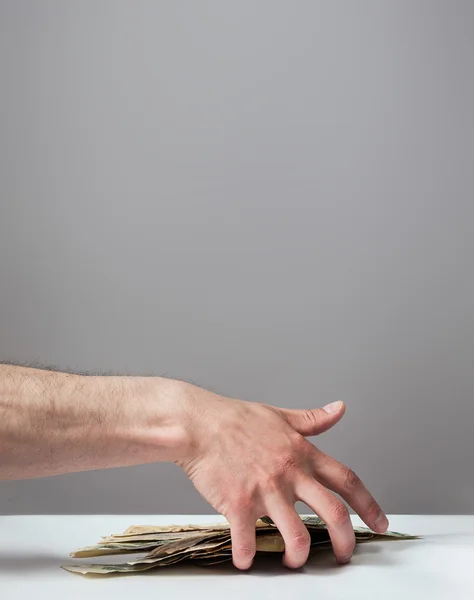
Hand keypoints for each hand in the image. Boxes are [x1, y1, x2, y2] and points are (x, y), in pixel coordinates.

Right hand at [176, 386, 387, 569]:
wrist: (200, 423)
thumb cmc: (237, 419)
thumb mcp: (281, 415)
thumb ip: (313, 419)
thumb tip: (339, 409)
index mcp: (302, 453)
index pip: (347, 480)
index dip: (369, 504)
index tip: (379, 522)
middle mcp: (290, 473)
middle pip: (334, 514)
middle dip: (346, 542)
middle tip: (345, 556)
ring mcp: (266, 490)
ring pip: (296, 535)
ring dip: (299, 556)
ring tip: (295, 562)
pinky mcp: (239, 503)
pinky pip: (248, 540)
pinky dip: (248, 556)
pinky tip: (246, 560)